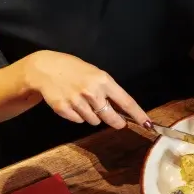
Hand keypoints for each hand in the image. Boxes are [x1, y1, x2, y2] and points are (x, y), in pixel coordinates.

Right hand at [24, 50, 149, 128]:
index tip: (147, 124)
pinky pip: (79, 121)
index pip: (126, 101)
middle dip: (116, 122)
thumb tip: (122, 110)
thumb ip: (108, 91)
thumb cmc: (73, 70)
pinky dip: (78, 116)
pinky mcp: (64, 109)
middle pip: (111, 118)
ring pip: (94, 121)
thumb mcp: (95, 73)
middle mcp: (92, 92)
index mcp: (103, 80)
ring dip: (93, 116)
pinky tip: (72, 103)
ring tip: (83, 102)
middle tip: (117, 121)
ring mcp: (77, 101)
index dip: (138, 115)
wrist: (45, 69)